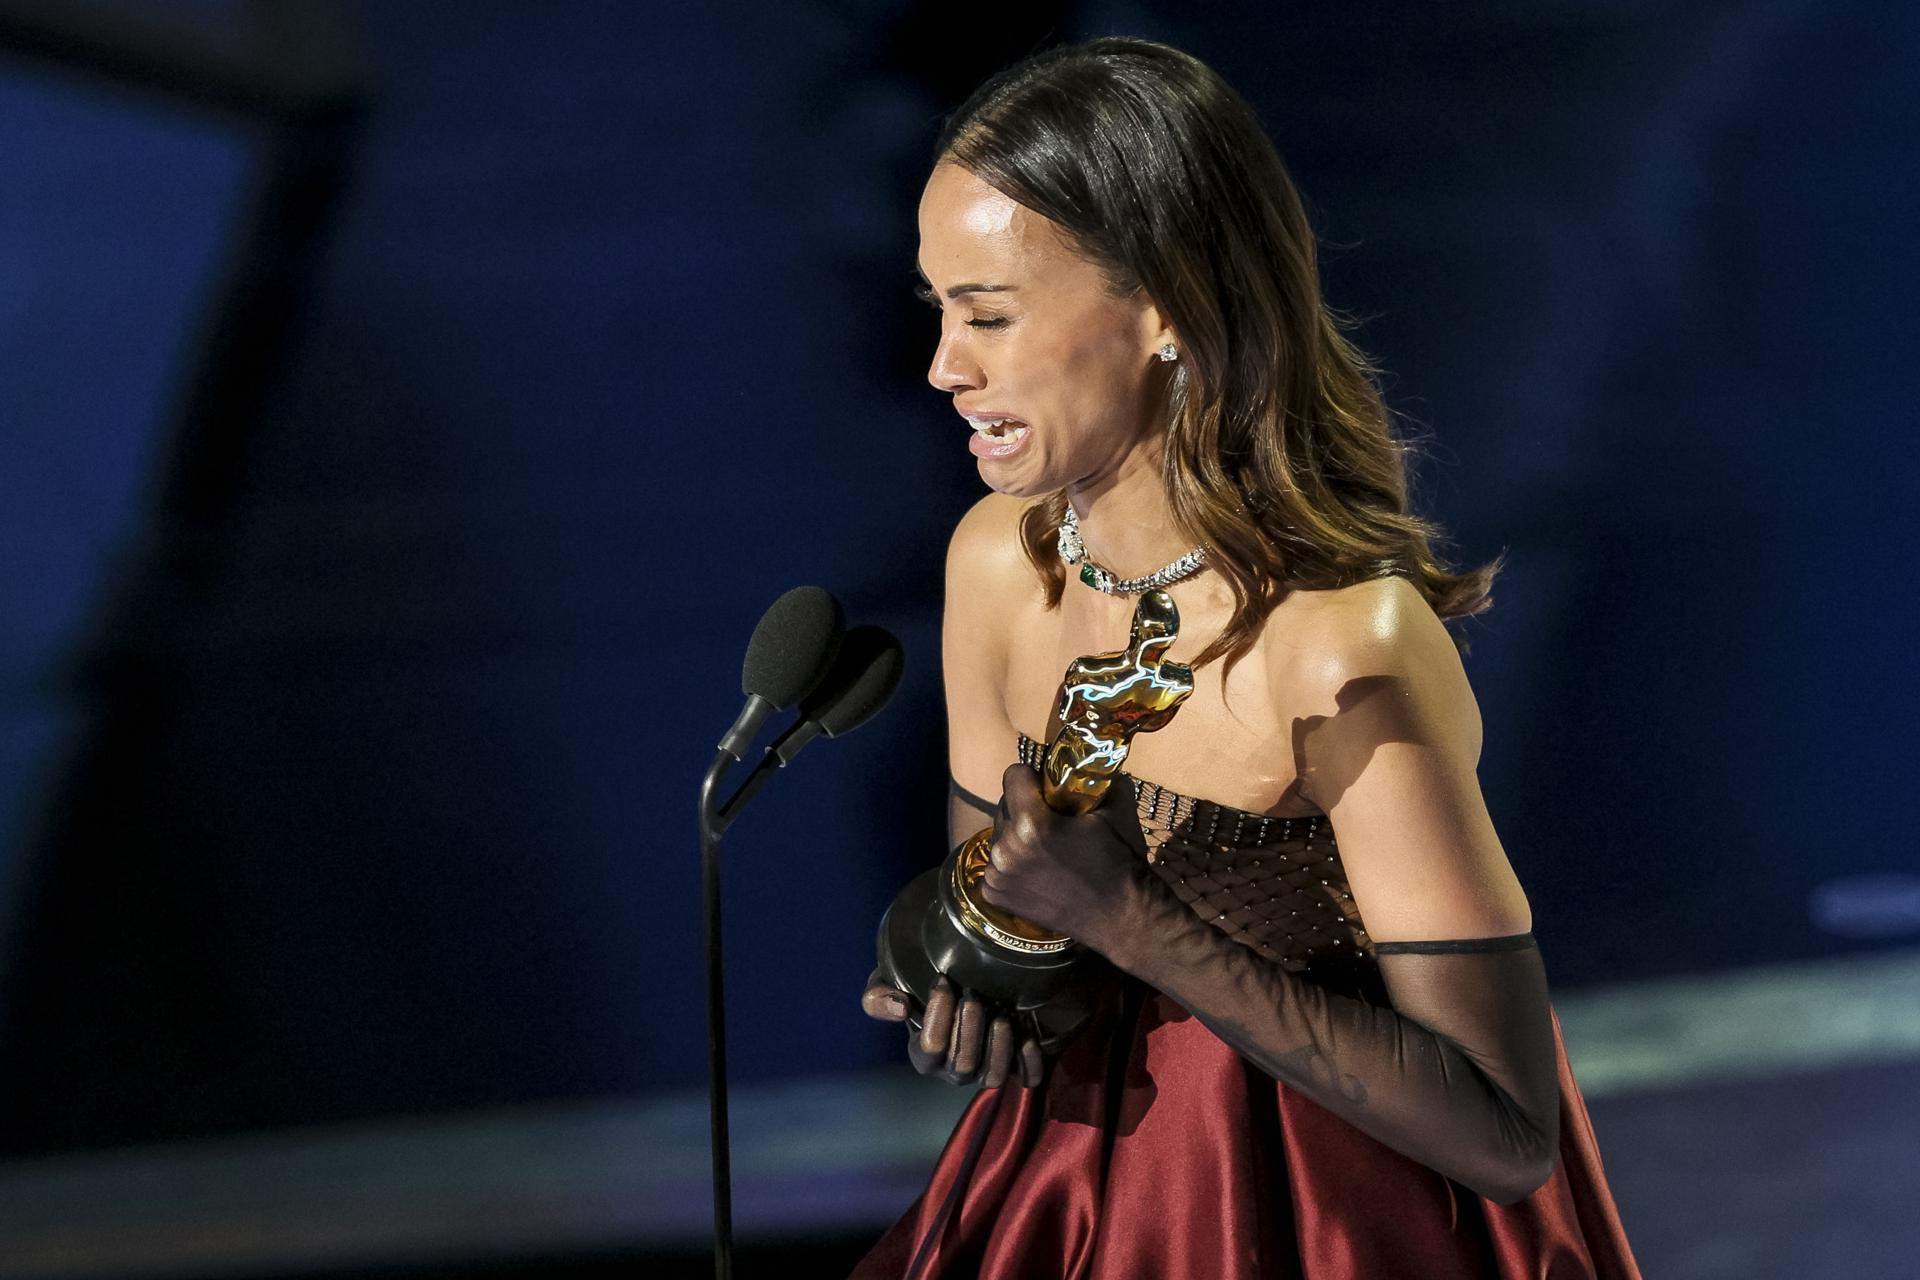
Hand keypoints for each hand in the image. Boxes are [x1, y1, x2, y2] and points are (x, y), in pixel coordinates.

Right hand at [861, 968, 1044, 1087]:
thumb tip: (899, 1007)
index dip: (937, 1015)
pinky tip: (1025, 1029)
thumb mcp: (888, 985)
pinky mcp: (1014, 1067)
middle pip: (963, 1066)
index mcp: (924, 1057)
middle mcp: (953, 1070)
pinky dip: (1028, 1057)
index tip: (944, 980)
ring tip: (1002, 1013)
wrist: (959, 985)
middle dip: (970, 1028)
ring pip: (993, 1076)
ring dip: (999, 1044)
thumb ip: (879, 997)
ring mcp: (984, 1071)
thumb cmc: (919, 987)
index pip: (929, 1048)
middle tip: (975, 994)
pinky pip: (1026, 1077)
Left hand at [976, 762, 1148, 951]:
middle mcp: (1006, 848)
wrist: (1120, 916)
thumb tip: (1094, 759)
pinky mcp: (995, 894)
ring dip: (1016, 837)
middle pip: (1004, 805)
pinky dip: (1012, 865)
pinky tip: (1036, 872)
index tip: (1047, 790)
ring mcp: (998, 874)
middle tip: (1051, 822)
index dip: (1032, 778)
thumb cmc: (1120, 862)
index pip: (1012, 775)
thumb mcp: (1116, 811)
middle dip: (1024, 808)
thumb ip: (1100, 778)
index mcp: (1031, 823)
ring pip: (999, 835)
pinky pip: (996, 864)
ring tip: (1045, 850)